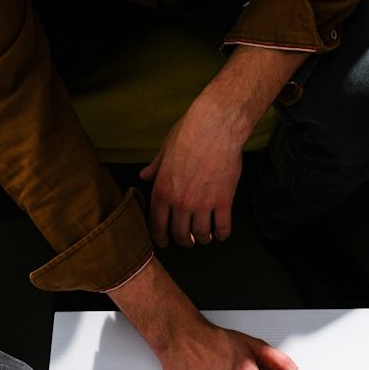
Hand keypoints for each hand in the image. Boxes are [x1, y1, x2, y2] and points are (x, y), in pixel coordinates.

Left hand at [139, 93, 247, 247]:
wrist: (215, 127)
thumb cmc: (188, 133)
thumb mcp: (164, 150)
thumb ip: (155, 168)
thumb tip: (144, 176)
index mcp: (163, 190)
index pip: (157, 224)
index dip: (160, 238)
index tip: (164, 242)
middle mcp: (181, 202)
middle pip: (180, 234)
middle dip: (183, 241)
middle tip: (187, 240)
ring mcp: (203, 204)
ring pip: (201, 234)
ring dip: (203, 239)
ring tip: (205, 237)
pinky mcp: (224, 201)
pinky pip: (223, 227)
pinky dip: (222, 234)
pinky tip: (221, 233)